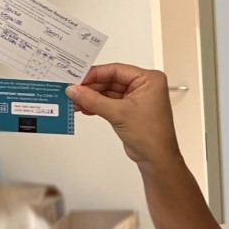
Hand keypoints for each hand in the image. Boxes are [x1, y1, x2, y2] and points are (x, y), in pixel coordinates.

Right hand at [65, 63, 180, 166]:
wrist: (156, 158)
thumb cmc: (151, 135)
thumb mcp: (118, 113)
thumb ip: (93, 100)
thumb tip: (75, 90)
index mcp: (150, 80)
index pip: (117, 70)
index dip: (95, 74)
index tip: (77, 78)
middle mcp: (145, 86)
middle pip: (111, 80)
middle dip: (91, 87)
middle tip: (72, 90)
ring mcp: (138, 98)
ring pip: (109, 91)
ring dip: (92, 97)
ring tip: (74, 100)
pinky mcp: (131, 109)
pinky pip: (110, 102)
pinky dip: (97, 104)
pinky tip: (84, 107)